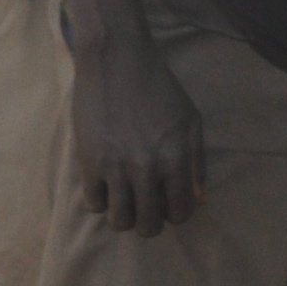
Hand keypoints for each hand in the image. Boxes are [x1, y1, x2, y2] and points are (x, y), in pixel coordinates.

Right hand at [69, 30, 205, 236]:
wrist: (117, 60)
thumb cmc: (159, 87)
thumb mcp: (191, 119)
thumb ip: (197, 161)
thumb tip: (198, 198)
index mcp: (176, 158)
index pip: (181, 212)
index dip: (177, 214)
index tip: (170, 205)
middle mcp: (147, 168)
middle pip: (148, 225)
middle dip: (150, 222)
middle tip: (147, 208)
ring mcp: (116, 167)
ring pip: (119, 221)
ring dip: (125, 216)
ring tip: (126, 200)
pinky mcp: (89, 162)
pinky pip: (94, 204)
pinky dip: (102, 201)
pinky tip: (108, 185)